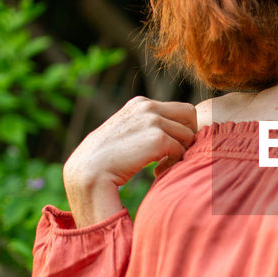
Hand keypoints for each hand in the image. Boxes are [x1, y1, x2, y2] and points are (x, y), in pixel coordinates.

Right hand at [63, 96, 197, 225]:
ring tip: (160, 165)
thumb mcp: (125, 133)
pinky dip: (173, 164)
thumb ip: (144, 127)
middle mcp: (147, 106)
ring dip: (179, 152)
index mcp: (140, 103)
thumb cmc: (105, 159)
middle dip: (186, 136)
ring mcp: (152, 120)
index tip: (167, 148)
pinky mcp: (157, 138)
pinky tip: (155, 172)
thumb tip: (170, 133)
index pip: (179, 110)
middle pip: (190, 115)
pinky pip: (181, 150)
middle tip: (171, 155)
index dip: (179, 130)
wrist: (88, 172)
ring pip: (188, 135)